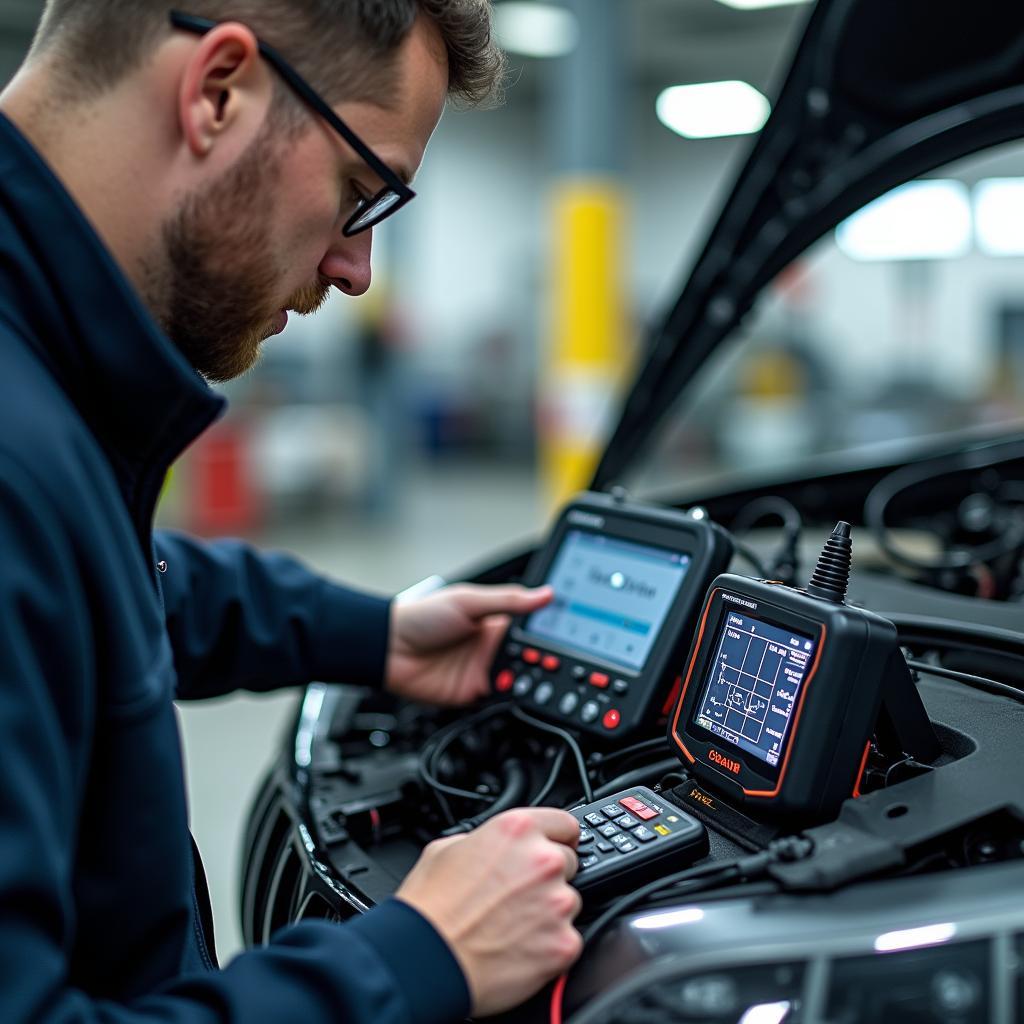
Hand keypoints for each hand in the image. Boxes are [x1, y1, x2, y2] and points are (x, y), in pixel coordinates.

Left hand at [386, 584, 552, 705]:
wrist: (387, 648)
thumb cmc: (420, 617)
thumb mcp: (467, 601)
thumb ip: (508, 601)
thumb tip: (545, 594)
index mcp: (494, 621)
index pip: (531, 627)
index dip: (549, 631)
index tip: (571, 634)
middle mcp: (491, 646)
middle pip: (529, 657)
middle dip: (544, 660)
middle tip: (558, 661)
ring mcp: (482, 670)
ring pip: (519, 679)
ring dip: (530, 679)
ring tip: (541, 677)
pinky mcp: (472, 693)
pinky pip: (499, 699)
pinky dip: (511, 698)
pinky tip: (519, 693)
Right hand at [395, 808, 582, 1016]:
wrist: (427, 962)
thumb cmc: (430, 910)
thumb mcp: (447, 848)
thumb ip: (485, 839)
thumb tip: (497, 847)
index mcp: (517, 830)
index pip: (565, 824)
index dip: (558, 838)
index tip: (557, 847)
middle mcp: (543, 860)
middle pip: (568, 863)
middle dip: (547, 878)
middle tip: (516, 896)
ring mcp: (557, 902)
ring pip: (569, 902)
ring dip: (549, 912)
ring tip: (511, 925)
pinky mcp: (564, 943)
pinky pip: (568, 939)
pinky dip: (549, 945)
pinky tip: (519, 947)